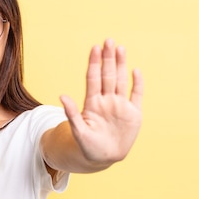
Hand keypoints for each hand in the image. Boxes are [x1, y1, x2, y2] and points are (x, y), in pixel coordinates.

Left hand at [59, 39, 142, 164]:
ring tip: (120, 48)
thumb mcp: (79, 131)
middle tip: (108, 41)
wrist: (103, 158)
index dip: (94, 64)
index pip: (93, 79)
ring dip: (121, 65)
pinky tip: (135, 71)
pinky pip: (136, 95)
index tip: (95, 48)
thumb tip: (62, 96)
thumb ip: (72, 114)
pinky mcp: (133, 113)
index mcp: (92, 103)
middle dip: (108, 58)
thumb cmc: (88, 146)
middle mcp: (106, 100)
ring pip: (120, 80)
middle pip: (107, 75)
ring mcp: (120, 105)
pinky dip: (137, 84)